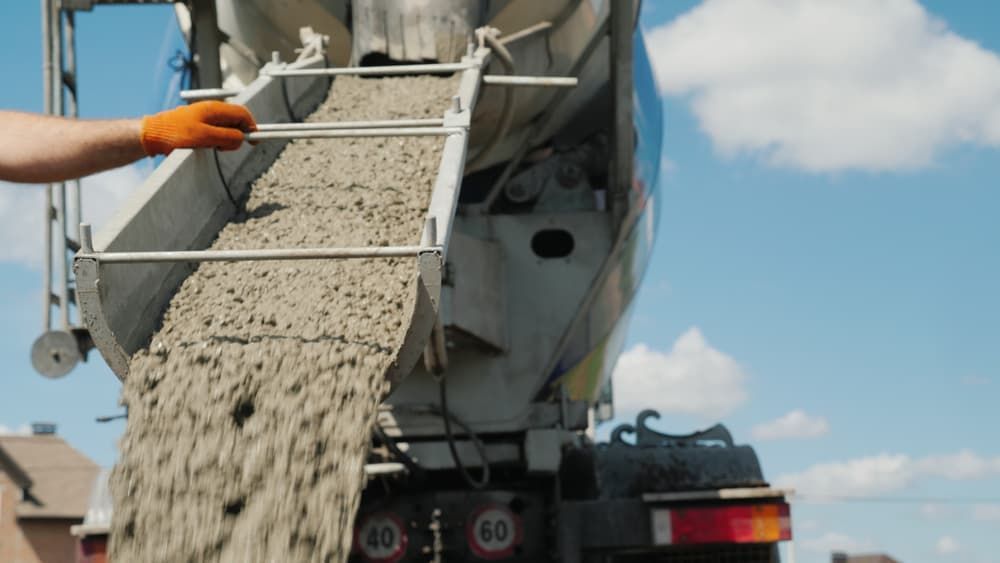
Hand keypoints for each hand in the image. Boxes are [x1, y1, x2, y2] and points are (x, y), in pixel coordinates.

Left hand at [140, 101, 256, 155]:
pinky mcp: (198, 124)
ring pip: (226, 128)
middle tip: (225, 148)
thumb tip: (242, 138)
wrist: (152, 135)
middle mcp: (211, 110)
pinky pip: (215, 132)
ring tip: (212, 147)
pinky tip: (205, 146)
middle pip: (236, 121)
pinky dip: (216, 140)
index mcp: (214, 109)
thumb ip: (228, 136)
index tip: (255, 140)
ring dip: (225, 139)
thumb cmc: (175, 134)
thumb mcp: (206, 137)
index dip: (252, 127)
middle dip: (237, 135)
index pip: (243, 114)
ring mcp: (204, 116)